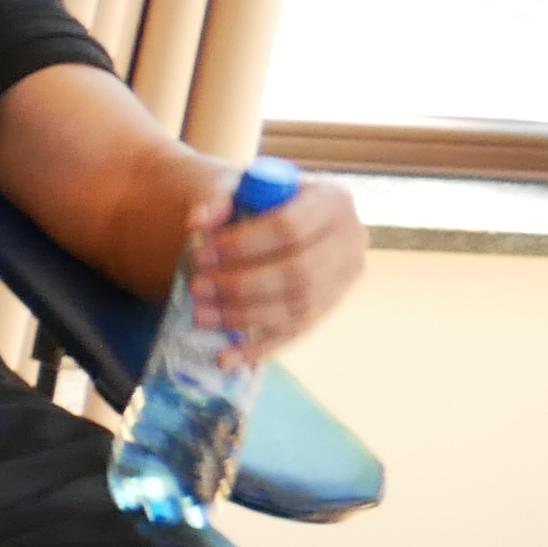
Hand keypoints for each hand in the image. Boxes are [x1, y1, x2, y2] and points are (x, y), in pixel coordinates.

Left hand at [181, 177, 362, 361]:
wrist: (274, 215)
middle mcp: (351, 240)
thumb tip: (196, 223)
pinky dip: (259, 348)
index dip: (243, 244)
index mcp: (334, 200)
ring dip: (244, 316)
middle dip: (241, 284)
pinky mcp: (329, 307)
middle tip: (196, 286)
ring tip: (200, 315)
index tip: (201, 253)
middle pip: (298, 272)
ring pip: (298, 308)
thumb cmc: (256, 199)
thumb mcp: (239, 188)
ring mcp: (345, 278)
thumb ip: (217, 200)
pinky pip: (296, 334)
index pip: (290, 227)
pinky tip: (226, 359)